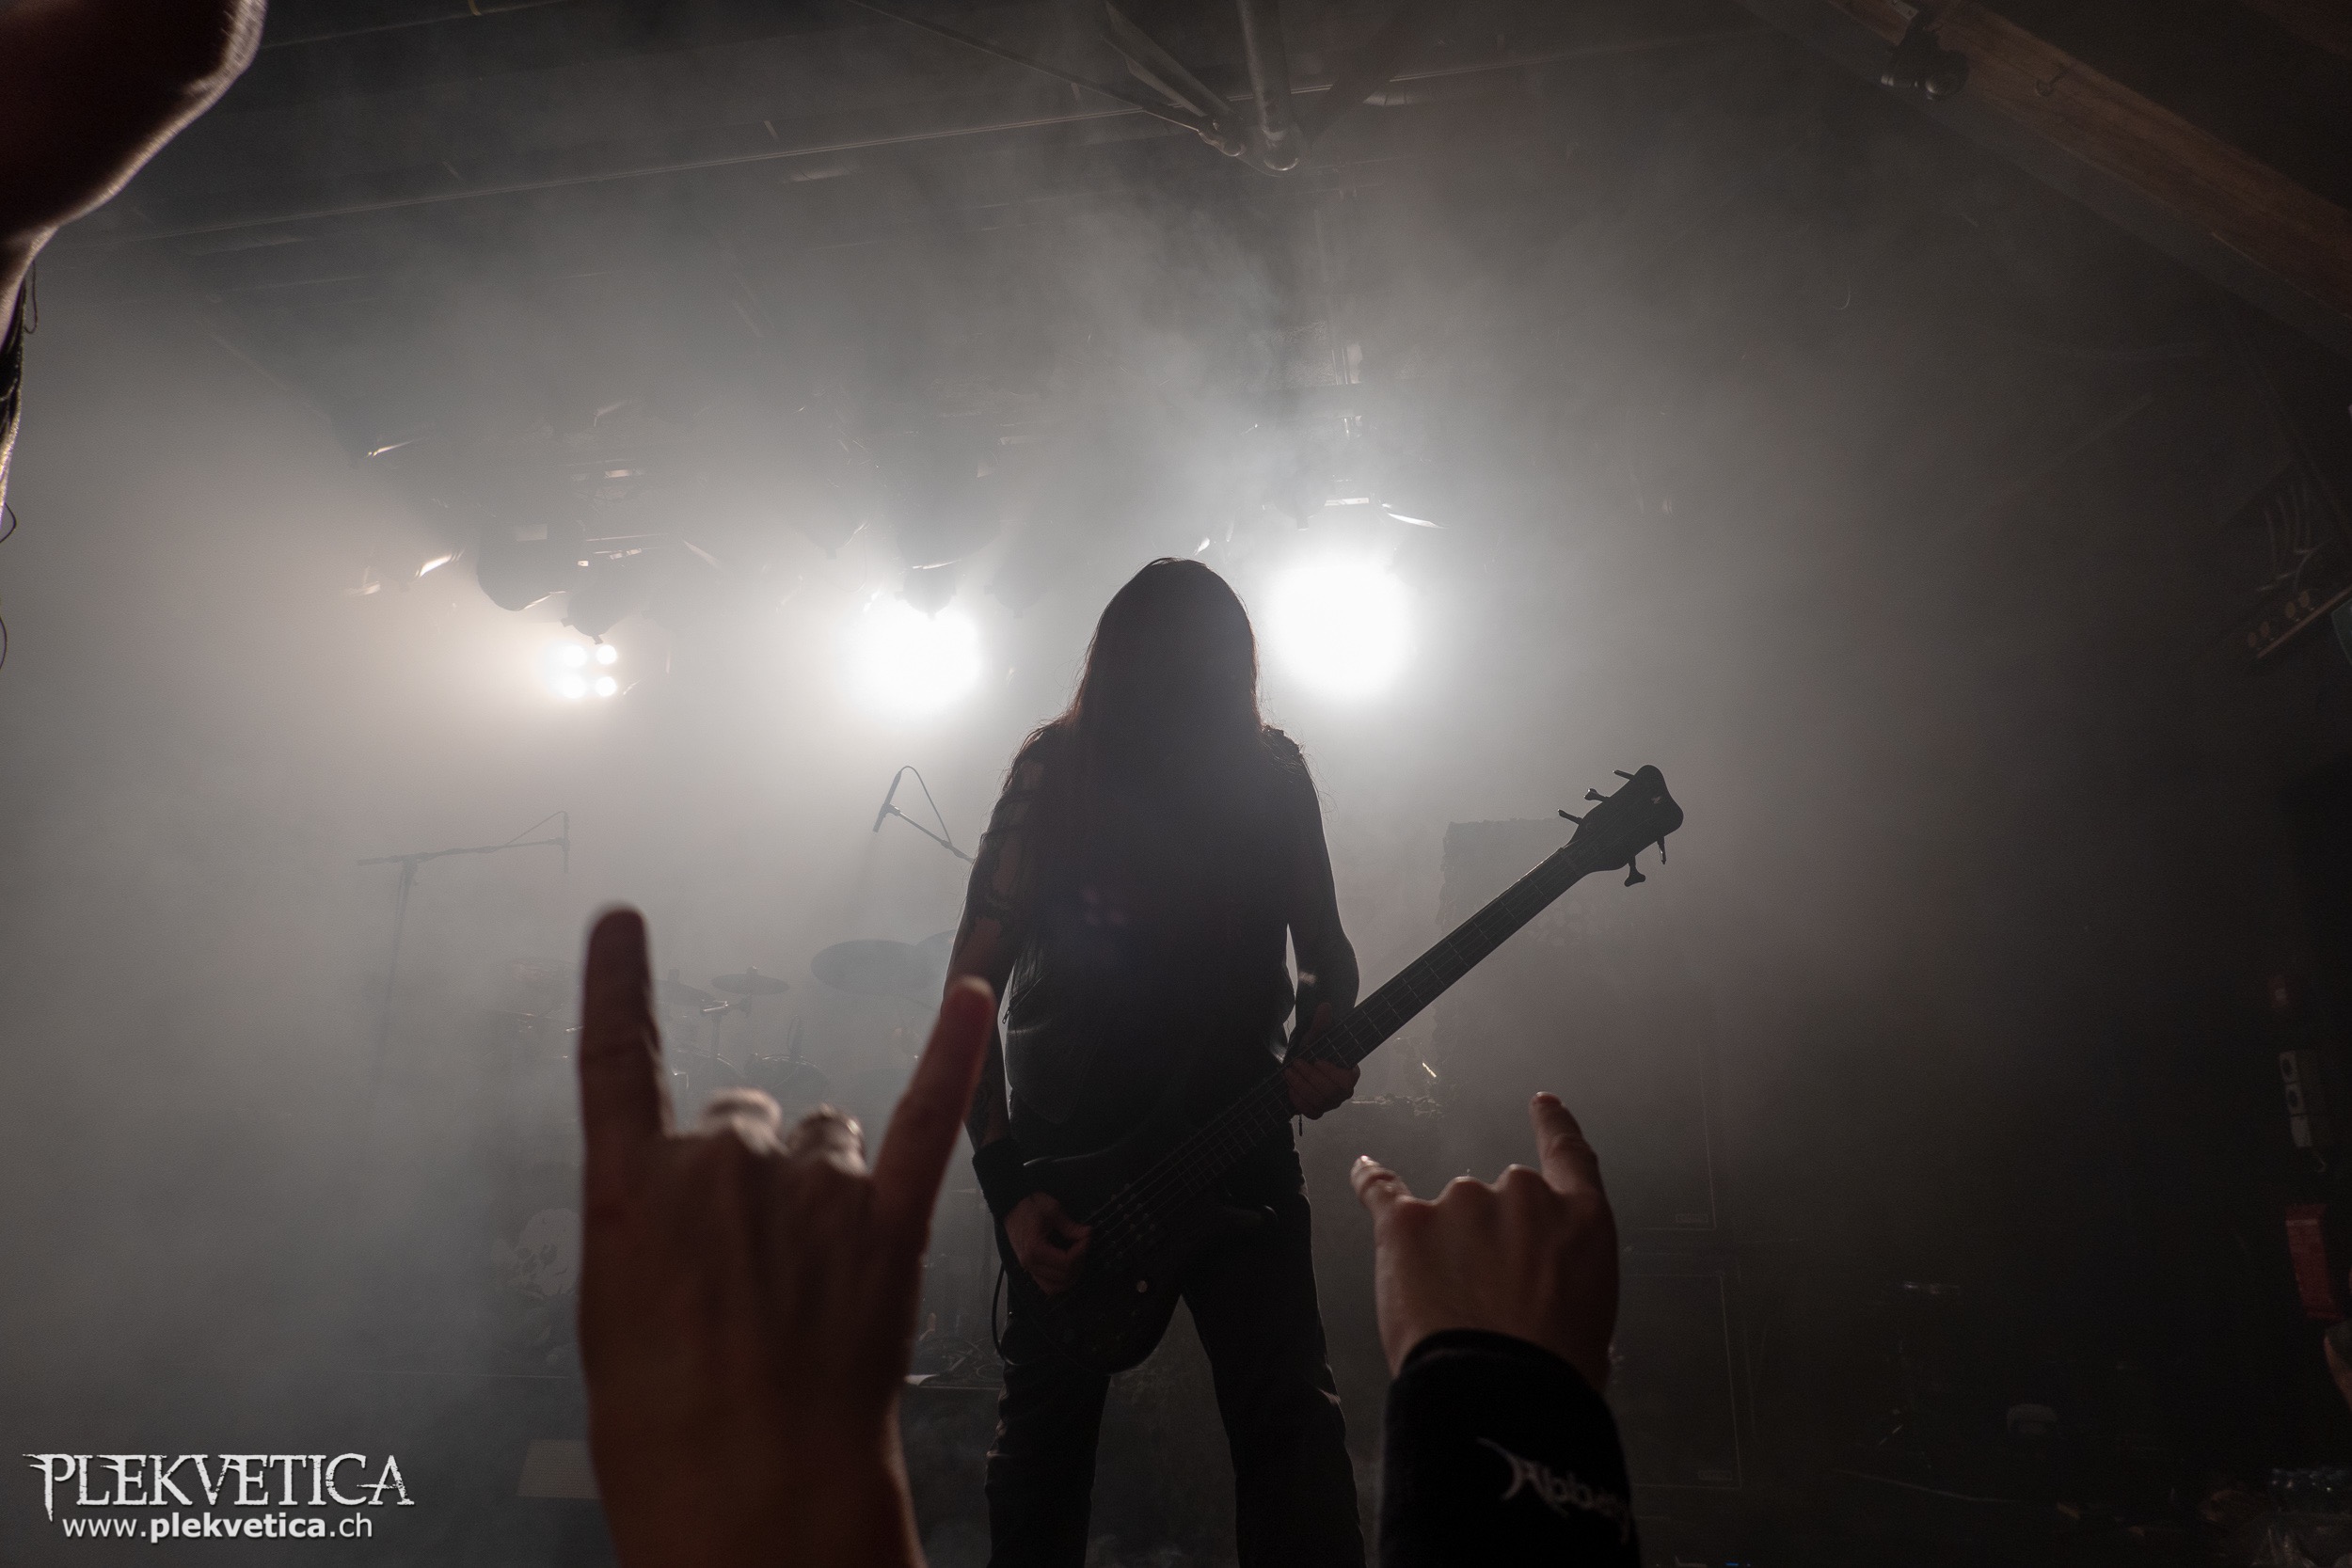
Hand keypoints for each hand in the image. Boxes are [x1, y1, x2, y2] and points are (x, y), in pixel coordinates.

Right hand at [575, 907, 993, 1567]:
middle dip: (745, 1180)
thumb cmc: (666, 1437)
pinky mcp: (890, 1221)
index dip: (617, 989)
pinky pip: (928, 1115)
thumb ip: (648, 1242)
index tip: (623, 925)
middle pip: (741, 1125)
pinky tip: (972, 997)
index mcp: (632, 1191)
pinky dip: (954, 1053)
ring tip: (813, 1274)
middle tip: (746, 1271)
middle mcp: (722, 1165)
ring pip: (825, 1140)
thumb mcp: (611, 1329)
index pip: (616, 1063)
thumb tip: (686, 1225)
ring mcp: (814, 1189)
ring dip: (821, 1185)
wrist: (757, 1498)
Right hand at [1005, 1190, 1090, 1295]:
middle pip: (1063, 1277)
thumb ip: (1071, 1227)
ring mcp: (1028, 1268)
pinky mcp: (1029, 1269)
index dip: (1081, 1251)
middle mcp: (1030, 1264)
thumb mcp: (1053, 1211)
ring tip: (1076, 1258)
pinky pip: (1046, 1285)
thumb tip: (1087, 1235)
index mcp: (1035, 1249)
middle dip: (1078, 1262)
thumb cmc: (1031, 1205)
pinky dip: (1059, 1281)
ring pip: (1054, 1288)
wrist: (1012, 1205)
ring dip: (1070, 1277)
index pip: (1066, 1263)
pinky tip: (1067, 1267)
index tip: (1086, 1237)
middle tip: (1082, 1245)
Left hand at [1284, 1003, 1359, 1118]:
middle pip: (1331, 1092)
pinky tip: (1290, 1089)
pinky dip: (1299, 1101)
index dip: (1331, 1072)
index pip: (1346, 1080)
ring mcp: (1331, 1104)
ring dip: (1300, 1086)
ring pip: (1319, 1102)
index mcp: (1350, 1073)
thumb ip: (1321, 1025)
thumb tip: (1325, 1006)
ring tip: (1288, 1072)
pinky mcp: (1318, 1111)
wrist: (1301, 1065)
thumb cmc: (1313, 1051)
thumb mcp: (1315, 1038)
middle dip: (1310, 1077)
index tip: (1317, 1059)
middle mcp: (1344, 1092)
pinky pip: (1311, 1112)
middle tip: (1295, 1063)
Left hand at [1350, 1092, 1617, 1391]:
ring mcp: (1463, 1203)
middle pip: (1504, 1196)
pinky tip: (1363, 1170)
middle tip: (1490, 1299)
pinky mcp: (1408, 1222)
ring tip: (1451, 1308)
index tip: (1542, 1103)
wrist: (1498, 1390)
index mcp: (1583, 1220)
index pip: (1569, 1157)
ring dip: (1447, 1245)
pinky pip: (1383, 1189)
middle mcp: (1525, 1195)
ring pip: (1450, 1211)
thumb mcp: (1594, 1320)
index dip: (1554, 1126)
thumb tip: (1543, 1290)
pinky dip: (1371, 1180)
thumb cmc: (1555, 1371)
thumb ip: (1566, 1279)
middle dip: (1493, 1239)